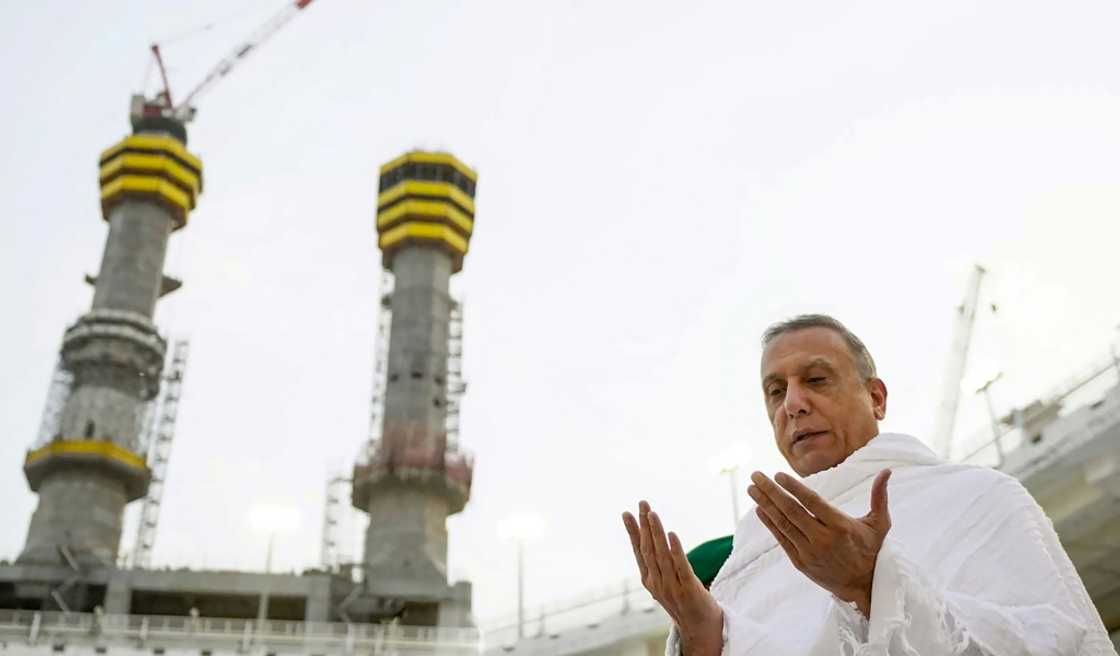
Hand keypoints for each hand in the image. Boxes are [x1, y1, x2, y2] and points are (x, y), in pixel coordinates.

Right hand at [623, 501, 722, 654]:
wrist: (700, 629)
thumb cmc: (684, 602)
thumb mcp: (665, 583)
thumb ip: (658, 564)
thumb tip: (651, 540)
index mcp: (649, 580)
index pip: (639, 551)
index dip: (633, 531)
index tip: (627, 513)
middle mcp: (657, 583)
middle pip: (648, 549)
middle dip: (644, 525)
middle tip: (642, 504)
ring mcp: (671, 587)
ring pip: (661, 555)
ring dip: (656, 532)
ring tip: (653, 513)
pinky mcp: (688, 590)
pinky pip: (681, 566)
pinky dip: (675, 550)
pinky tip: (671, 534)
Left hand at [748, 469, 891, 616]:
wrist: (864, 586)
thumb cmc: (871, 550)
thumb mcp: (880, 524)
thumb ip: (880, 496)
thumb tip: (887, 471)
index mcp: (840, 526)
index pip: (812, 502)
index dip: (794, 487)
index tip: (778, 474)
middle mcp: (823, 539)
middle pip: (791, 511)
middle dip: (771, 491)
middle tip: (756, 475)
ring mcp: (810, 551)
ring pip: (784, 524)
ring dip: (765, 504)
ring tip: (752, 489)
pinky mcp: (801, 562)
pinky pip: (782, 539)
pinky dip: (770, 524)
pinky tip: (759, 510)